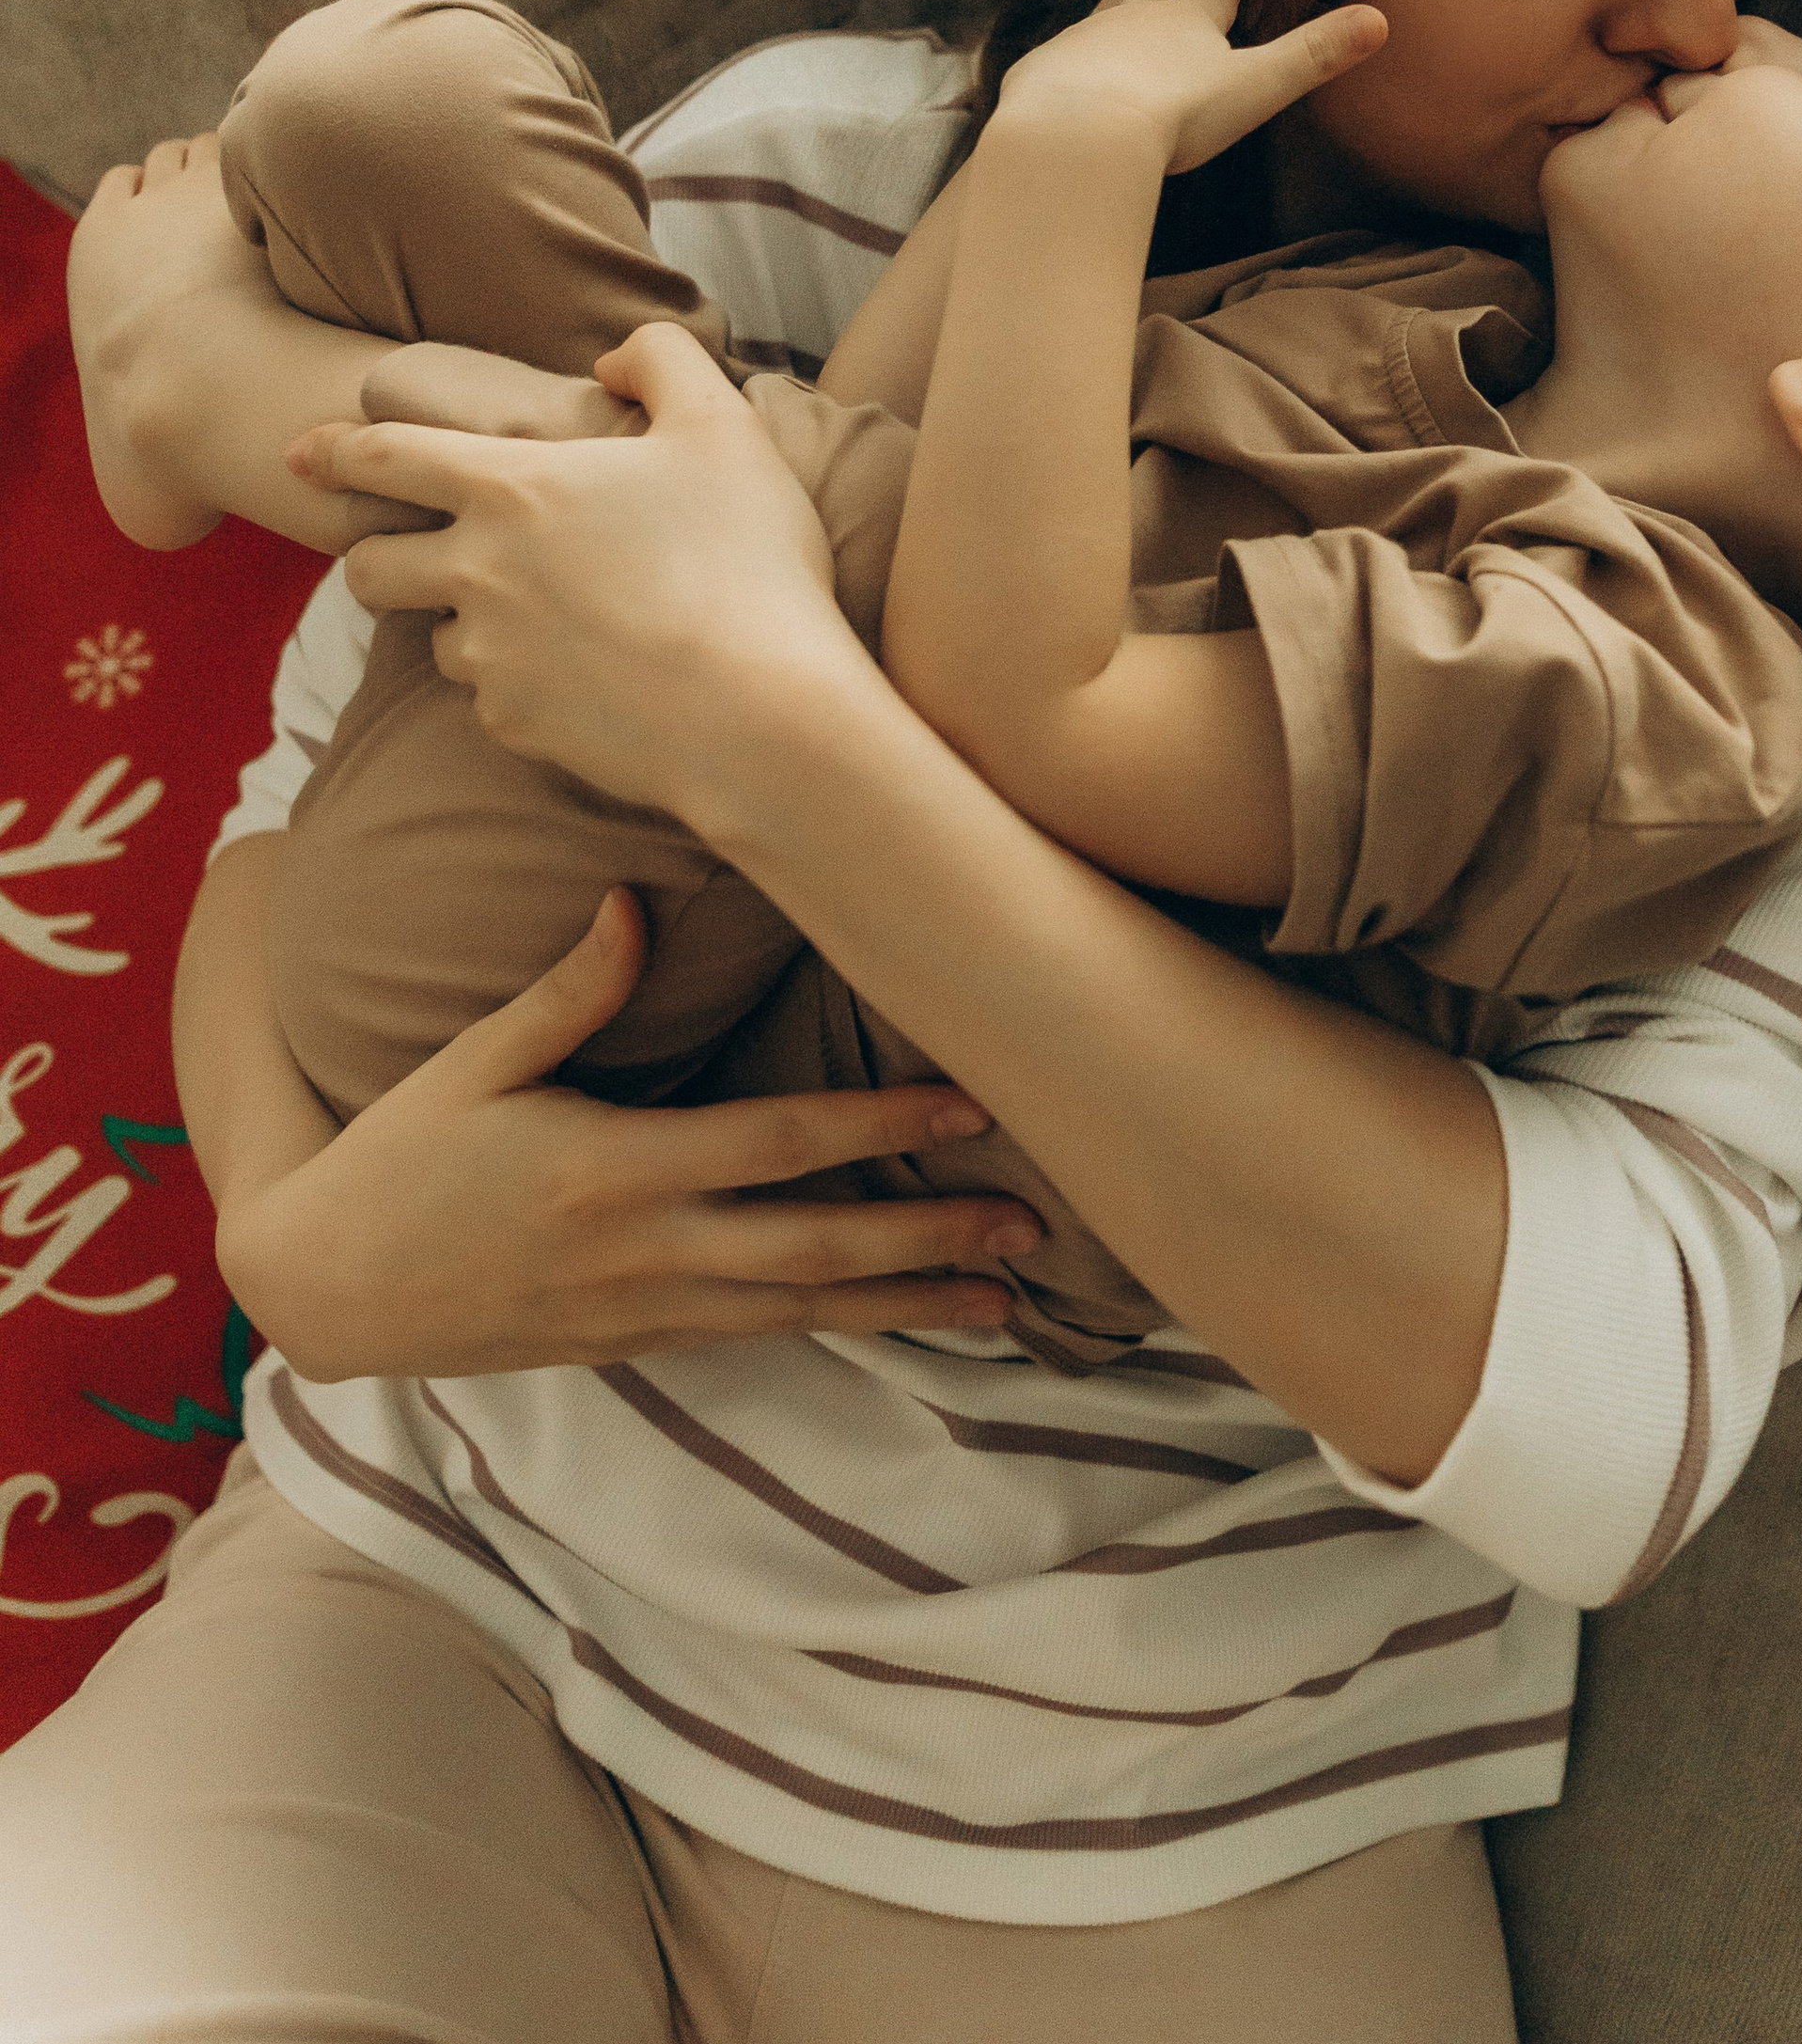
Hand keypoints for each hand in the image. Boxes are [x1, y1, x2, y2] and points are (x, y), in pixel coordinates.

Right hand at [218, 890, 1039, 1375]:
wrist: (327, 1286)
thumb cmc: (405, 1155)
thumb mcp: (477, 1060)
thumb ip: (570, 989)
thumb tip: (632, 898)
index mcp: (618, 1170)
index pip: (781, 1146)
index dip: (882, 1127)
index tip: (971, 1105)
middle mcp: (647, 1251)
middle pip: (818, 1248)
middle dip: (931, 1240)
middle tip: (1031, 1231)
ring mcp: (645, 1311)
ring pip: (802, 1312)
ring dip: (907, 1304)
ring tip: (1003, 1303)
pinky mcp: (634, 1347)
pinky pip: (756, 1337)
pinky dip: (835, 1331)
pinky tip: (897, 1324)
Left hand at [289, 323, 847, 828]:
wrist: (760, 714)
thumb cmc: (747, 560)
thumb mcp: (723, 424)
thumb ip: (663, 357)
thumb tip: (615, 357)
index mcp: (511, 488)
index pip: (386, 457)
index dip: (335, 450)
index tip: (296, 453)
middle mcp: (476, 572)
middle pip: (369, 567)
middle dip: (374, 557)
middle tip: (413, 556)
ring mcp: (490, 657)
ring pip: (438, 638)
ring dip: (467, 625)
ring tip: (546, 620)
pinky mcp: (516, 725)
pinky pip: (494, 699)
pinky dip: (524, 685)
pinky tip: (589, 678)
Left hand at [994, 0, 1385, 177]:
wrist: (1077, 134)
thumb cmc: (1175, 115)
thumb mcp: (1257, 87)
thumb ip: (1315, 56)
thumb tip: (1382, 20)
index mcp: (1188, 19)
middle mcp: (1132, 16)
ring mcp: (1081, 39)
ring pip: (1100, 19)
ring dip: (1113, 27)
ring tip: (1119, 40)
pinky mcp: (1040, 70)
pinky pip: (1055, 62)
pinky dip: (1068, 70)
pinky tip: (1070, 92)